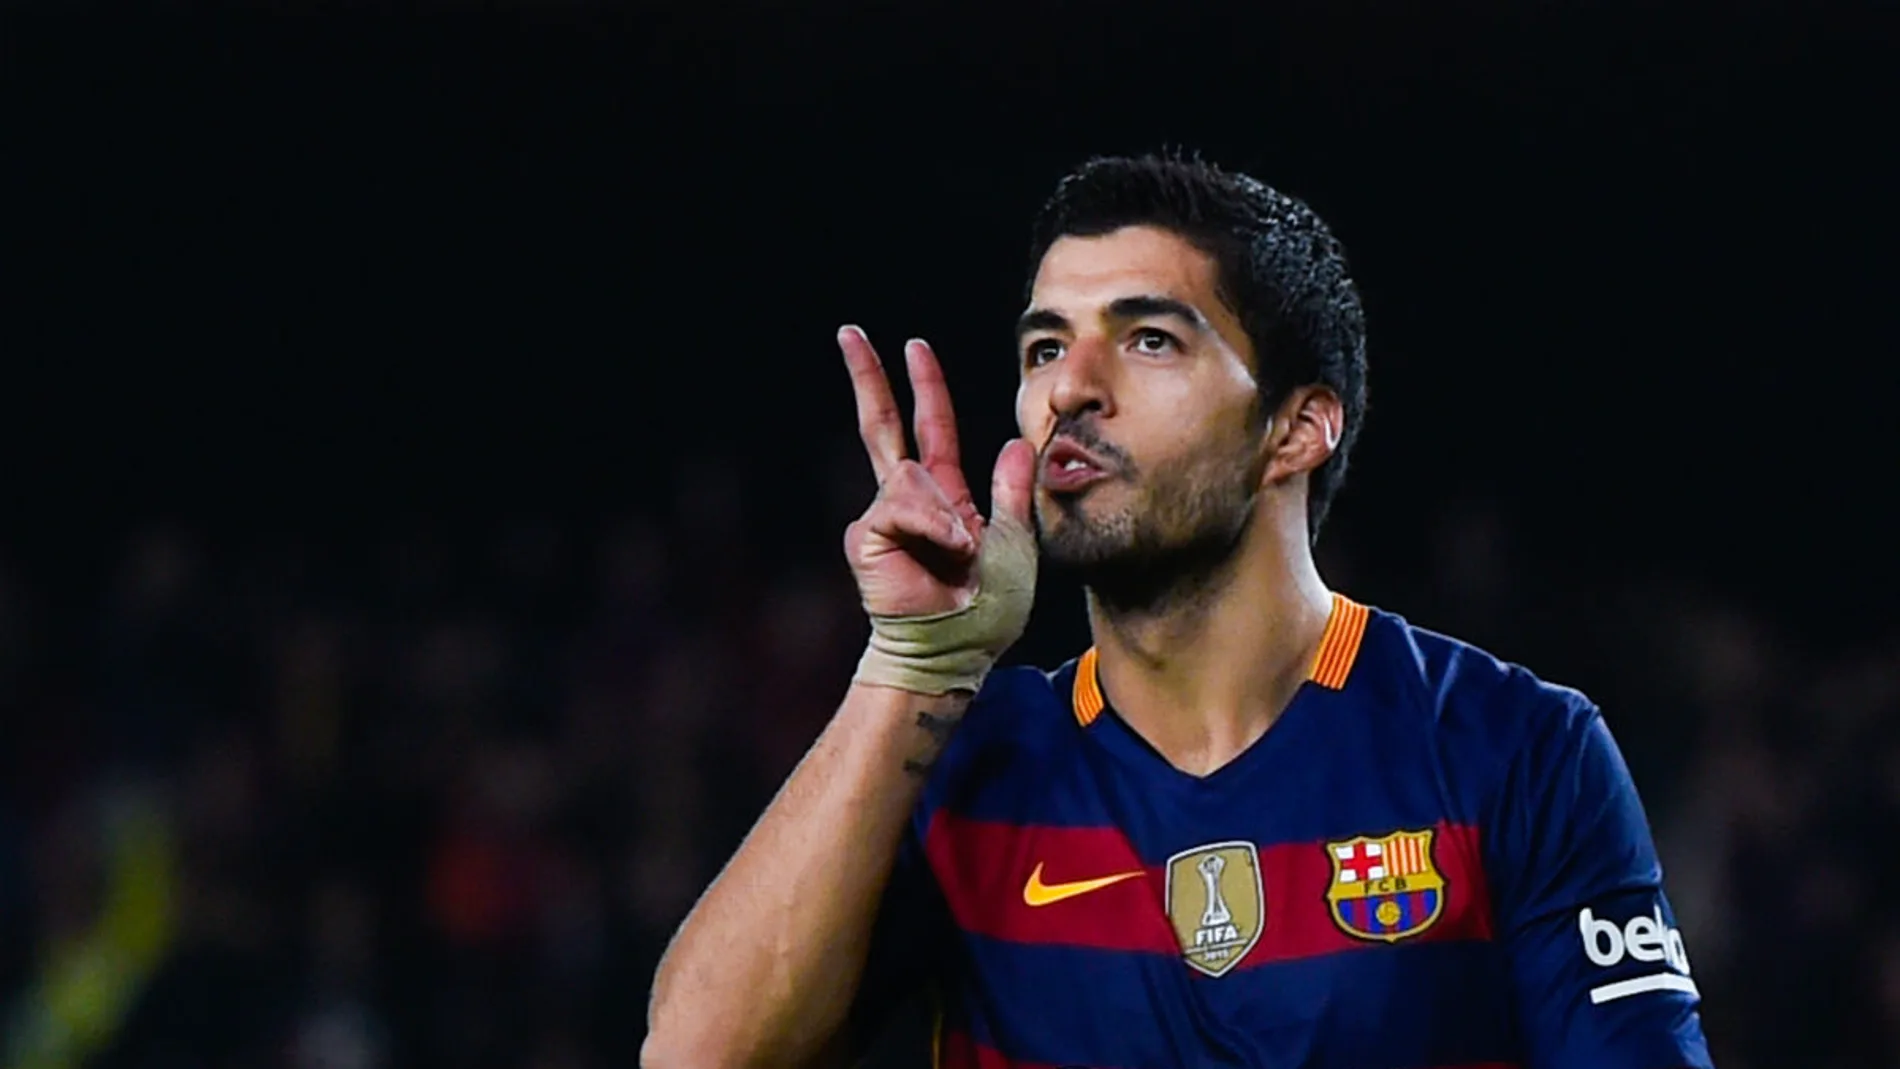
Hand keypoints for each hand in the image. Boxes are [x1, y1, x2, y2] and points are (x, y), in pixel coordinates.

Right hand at [839, 327, 1037, 693]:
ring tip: (963, 554)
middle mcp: (907, 499)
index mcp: (942, 496)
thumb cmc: (986, 610)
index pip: (928, 428)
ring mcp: (883, 516)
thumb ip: (1011, 492)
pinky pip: (903, 507)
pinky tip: (949, 553)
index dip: (922, 387)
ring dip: (947, 514)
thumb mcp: (1015, 542)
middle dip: (867, 377)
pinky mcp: (868, 537)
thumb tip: (1016, 442)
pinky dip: (934, 527)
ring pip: (911, 476)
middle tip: (850, 333)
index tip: (912, 347)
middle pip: (881, 425)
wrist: (957, 649)